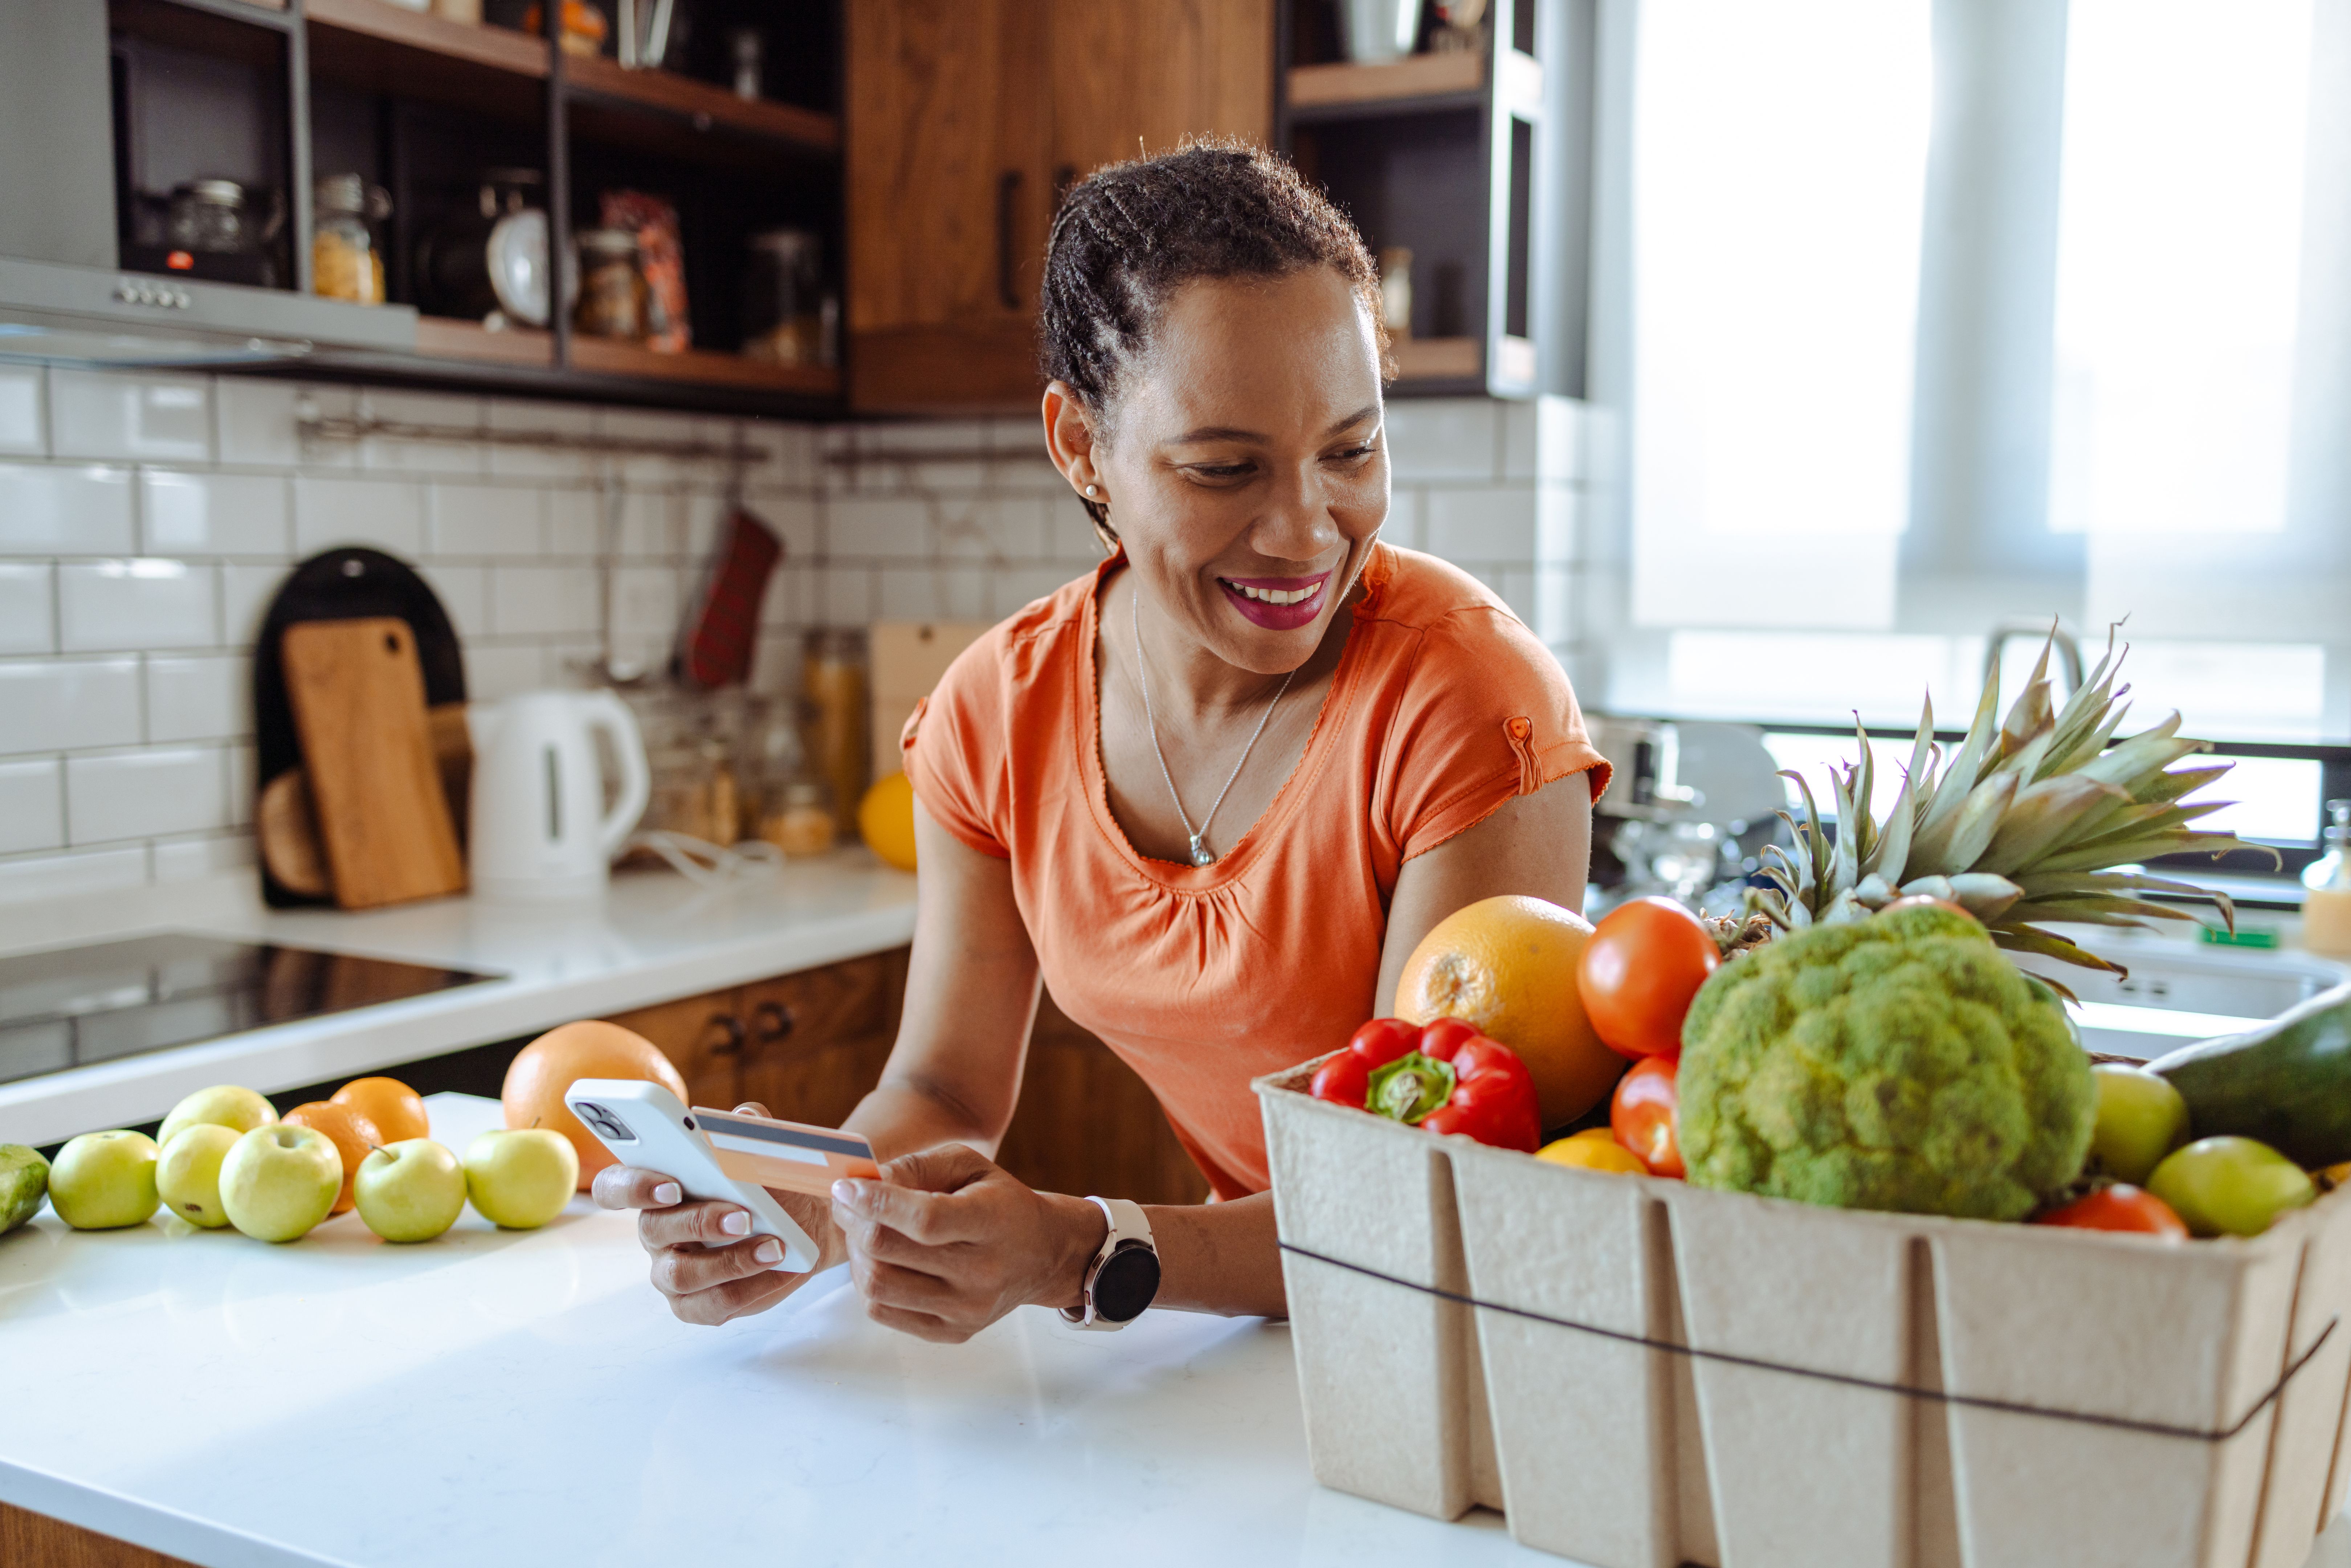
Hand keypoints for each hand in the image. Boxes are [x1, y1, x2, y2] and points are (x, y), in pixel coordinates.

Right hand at [589, 1101, 844, 1326]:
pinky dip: (750, 1288)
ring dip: (730, 1260)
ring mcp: (671, 1272)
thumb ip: (749, 1128)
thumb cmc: (770, 1181)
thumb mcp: (763, 1148)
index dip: (633, 1186)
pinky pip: (712, 1304)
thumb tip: (743, 1118)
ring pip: (681, 1273)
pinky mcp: (695, 1304)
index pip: (615, 1186)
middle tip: (743, 1215)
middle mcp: (655, 1231)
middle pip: (653, 1230)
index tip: (671, 1184)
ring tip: (774, 1246)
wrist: (805, 1222)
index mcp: (656, 1186)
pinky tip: (779, 1269)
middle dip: (698, 1221)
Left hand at [830, 1143, 1106, 1343]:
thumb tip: (862, 1182)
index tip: (844, 1187)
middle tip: (848, 1203)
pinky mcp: (951, 1332)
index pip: (924, 1219)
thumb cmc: (999, 1202)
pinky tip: (881, 1260)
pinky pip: (883, 1312)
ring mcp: (966, 1309)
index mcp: (992, 1222)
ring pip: (877, 1286)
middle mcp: (981, 1272)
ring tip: (864, 1233)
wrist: (1042, 1255)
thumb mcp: (968, 1165)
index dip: (876, 1202)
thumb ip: (916, 1166)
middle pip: (889, 1253)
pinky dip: (868, 1282)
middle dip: (854, 1223)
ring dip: (857, 1254)